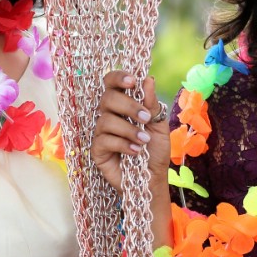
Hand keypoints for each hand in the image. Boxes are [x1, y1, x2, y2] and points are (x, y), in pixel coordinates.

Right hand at [92, 72, 170, 190]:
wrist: (153, 178)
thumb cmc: (155, 151)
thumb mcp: (159, 125)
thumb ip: (152, 104)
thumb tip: (148, 80)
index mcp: (123, 105)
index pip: (112, 84)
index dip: (118, 78)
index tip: (132, 81)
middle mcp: (109, 115)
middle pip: (107, 98)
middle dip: (128, 106)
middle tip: (145, 117)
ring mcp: (101, 133)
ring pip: (106, 120)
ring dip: (128, 129)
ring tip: (144, 141)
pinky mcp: (97, 150)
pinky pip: (104, 140)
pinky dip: (123, 144)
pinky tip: (136, 151)